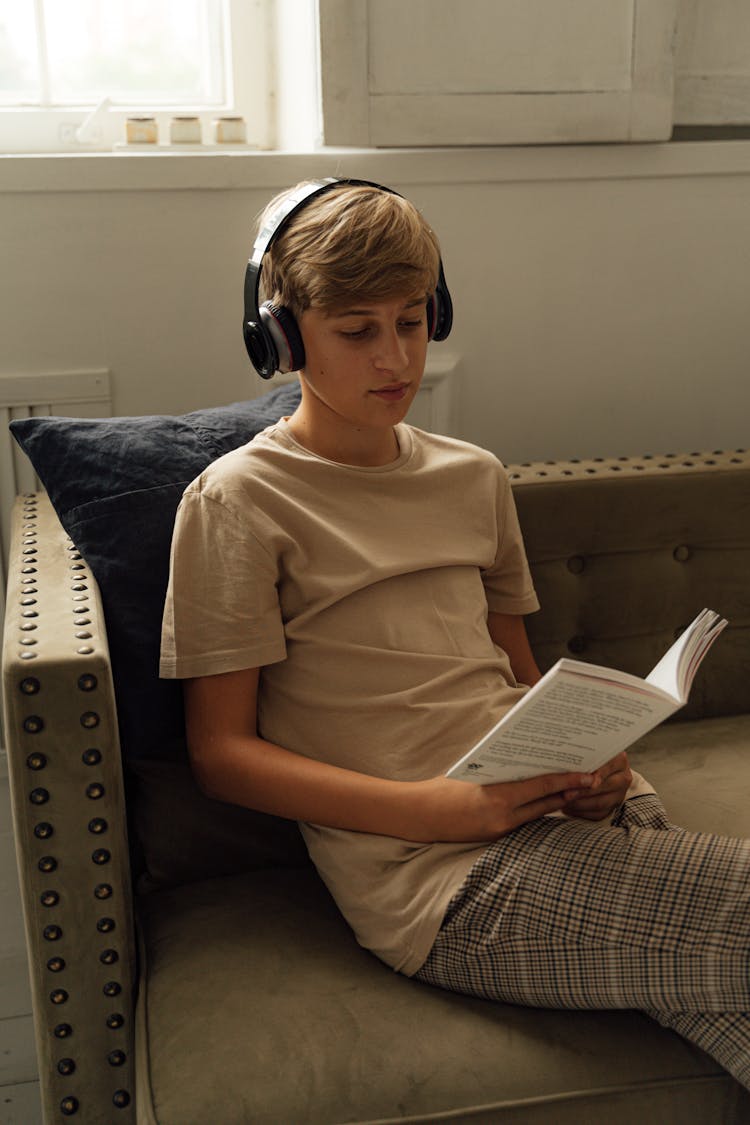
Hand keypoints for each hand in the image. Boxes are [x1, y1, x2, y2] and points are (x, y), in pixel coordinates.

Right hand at [412, 770, 597, 842]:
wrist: (420, 814)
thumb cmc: (444, 787)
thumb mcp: (476, 772)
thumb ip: (503, 772)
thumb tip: (531, 763)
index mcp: (498, 797)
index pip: (542, 787)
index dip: (568, 781)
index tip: (588, 774)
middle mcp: (503, 817)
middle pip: (547, 804)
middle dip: (570, 792)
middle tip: (591, 780)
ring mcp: (501, 829)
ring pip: (539, 814)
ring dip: (557, 802)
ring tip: (575, 789)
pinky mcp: (496, 836)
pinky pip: (525, 822)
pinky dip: (537, 810)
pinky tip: (548, 801)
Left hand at [561, 751, 631, 820]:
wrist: (595, 768)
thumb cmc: (588, 757)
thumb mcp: (587, 752)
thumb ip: (582, 756)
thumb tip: (566, 759)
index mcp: (620, 761)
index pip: (610, 765)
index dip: (598, 772)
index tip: (584, 777)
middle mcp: (623, 778)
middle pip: (605, 786)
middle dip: (584, 791)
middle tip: (566, 793)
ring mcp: (619, 794)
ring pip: (601, 803)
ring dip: (580, 803)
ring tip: (563, 801)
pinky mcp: (611, 808)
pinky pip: (597, 814)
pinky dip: (581, 812)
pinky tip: (567, 807)